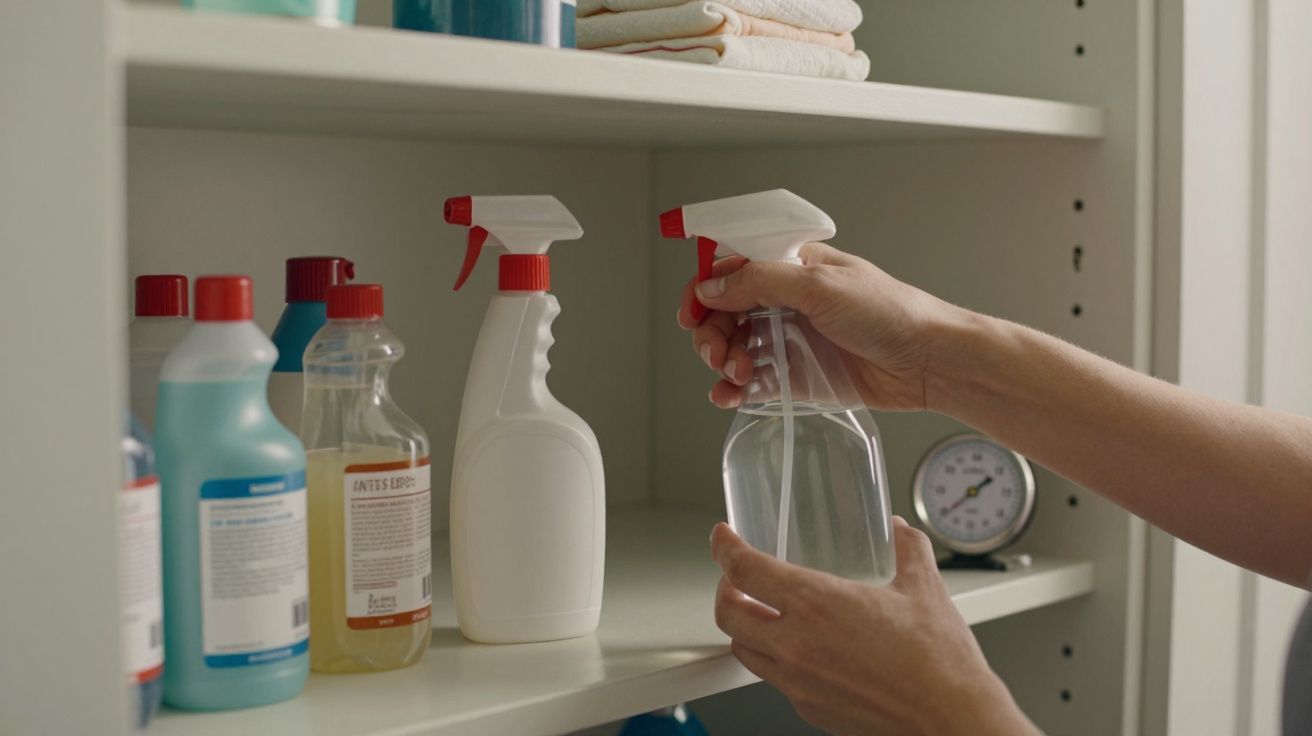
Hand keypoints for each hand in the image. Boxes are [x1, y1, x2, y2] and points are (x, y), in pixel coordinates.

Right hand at [676, 243, 960, 410]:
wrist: (928, 361)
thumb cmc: (890, 312)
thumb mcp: (819, 285)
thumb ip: (760, 282)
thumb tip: (712, 285)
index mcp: (791, 265)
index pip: (731, 268)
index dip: (705, 287)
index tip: (692, 311)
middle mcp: (787, 300)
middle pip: (725, 311)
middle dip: (711, 331)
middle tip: (716, 350)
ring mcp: (791, 338)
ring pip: (734, 346)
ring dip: (722, 360)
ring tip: (735, 372)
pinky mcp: (798, 375)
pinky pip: (753, 381)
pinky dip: (734, 388)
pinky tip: (729, 395)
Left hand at [710, 519, 1038, 735]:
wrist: (951, 718)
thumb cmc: (939, 662)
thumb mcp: (924, 589)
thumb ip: (908, 550)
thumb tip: (900, 531)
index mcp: (817, 604)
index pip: (744, 570)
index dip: (724, 548)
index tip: (723, 538)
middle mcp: (797, 644)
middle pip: (727, 614)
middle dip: (724, 590)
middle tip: (735, 577)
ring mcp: (799, 681)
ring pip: (744, 650)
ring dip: (743, 627)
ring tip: (758, 612)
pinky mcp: (809, 707)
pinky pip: (774, 680)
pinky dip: (773, 659)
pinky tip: (796, 649)